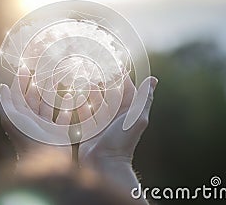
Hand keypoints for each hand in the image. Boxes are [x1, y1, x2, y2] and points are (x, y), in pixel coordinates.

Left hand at [0, 66, 72, 162]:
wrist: (44, 160)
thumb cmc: (27, 137)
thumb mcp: (11, 117)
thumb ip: (6, 102)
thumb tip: (3, 87)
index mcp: (20, 116)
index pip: (18, 95)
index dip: (20, 81)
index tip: (25, 68)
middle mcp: (32, 120)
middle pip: (34, 99)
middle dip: (37, 85)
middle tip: (43, 71)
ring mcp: (46, 126)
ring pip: (48, 106)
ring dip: (51, 94)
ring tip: (56, 80)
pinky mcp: (59, 132)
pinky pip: (63, 117)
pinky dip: (66, 108)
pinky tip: (69, 97)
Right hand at [77, 75, 157, 189]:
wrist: (105, 164)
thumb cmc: (123, 142)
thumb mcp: (137, 118)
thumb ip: (144, 99)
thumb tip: (153, 79)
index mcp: (128, 110)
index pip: (124, 88)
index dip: (119, 75)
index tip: (113, 60)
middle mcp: (115, 114)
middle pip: (107, 92)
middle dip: (101, 79)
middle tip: (91, 65)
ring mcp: (101, 121)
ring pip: (94, 100)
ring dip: (88, 89)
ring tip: (80, 77)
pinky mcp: (89, 128)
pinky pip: (83, 112)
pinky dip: (78, 103)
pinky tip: (72, 93)